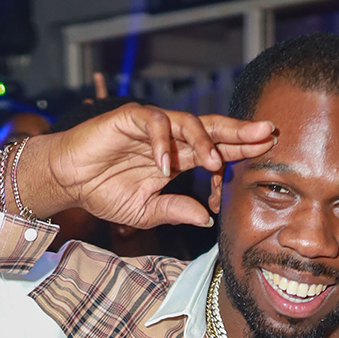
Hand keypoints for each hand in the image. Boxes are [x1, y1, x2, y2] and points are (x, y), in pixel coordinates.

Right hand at [16, 106, 277, 230]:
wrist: (70, 180)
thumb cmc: (104, 192)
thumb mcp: (146, 212)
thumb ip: (176, 211)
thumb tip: (207, 220)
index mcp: (178, 158)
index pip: (217, 149)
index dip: (241, 149)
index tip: (266, 152)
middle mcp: (170, 138)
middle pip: (212, 129)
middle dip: (240, 130)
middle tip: (268, 132)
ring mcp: (152, 126)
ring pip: (187, 122)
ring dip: (204, 141)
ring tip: (216, 162)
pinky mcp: (131, 118)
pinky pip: (154, 123)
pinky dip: (162, 142)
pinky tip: (166, 163)